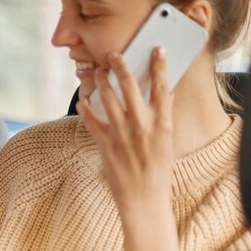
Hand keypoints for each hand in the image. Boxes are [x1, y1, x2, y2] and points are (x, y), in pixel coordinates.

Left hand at [77, 47, 179, 250]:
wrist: (144, 200)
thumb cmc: (158, 172)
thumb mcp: (168, 143)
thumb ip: (165, 118)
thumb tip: (167, 94)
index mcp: (162, 125)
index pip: (162, 88)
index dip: (159, 67)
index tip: (156, 50)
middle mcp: (142, 126)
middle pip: (130, 88)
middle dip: (121, 66)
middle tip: (113, 53)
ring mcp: (122, 135)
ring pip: (108, 99)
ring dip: (100, 82)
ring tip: (96, 71)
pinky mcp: (105, 145)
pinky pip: (91, 120)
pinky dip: (85, 107)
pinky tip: (83, 99)